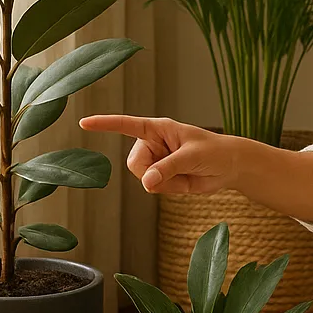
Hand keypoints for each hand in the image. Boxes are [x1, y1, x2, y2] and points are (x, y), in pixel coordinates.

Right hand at [78, 114, 238, 194]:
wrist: (228, 167)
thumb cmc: (213, 152)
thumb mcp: (192, 156)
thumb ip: (168, 168)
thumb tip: (146, 183)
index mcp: (158, 128)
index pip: (126, 125)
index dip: (105, 124)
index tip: (84, 123)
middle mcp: (152, 143)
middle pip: (134, 163)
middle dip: (150, 172)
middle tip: (175, 170)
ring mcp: (155, 160)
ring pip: (142, 177)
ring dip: (162, 182)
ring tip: (183, 174)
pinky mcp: (161, 176)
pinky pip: (153, 187)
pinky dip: (168, 189)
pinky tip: (183, 181)